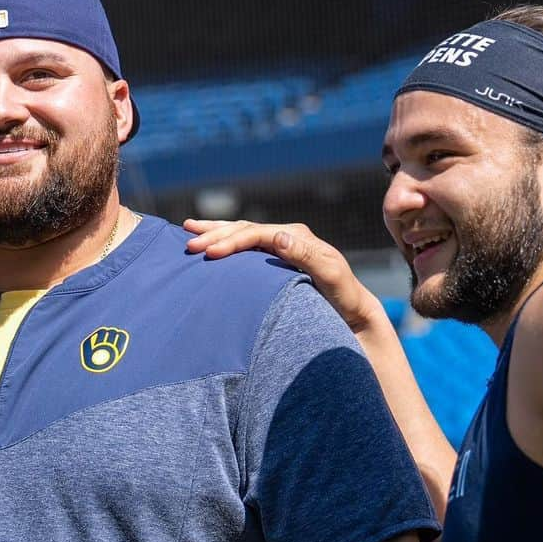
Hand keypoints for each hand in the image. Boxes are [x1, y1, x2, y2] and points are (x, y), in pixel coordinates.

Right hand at [183, 219, 380, 331]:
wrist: (354, 312)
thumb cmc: (344, 298)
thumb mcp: (330, 276)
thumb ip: (306, 255)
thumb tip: (276, 236)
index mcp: (296, 237)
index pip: (256, 233)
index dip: (231, 240)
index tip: (208, 252)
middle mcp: (288, 237)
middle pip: (244, 229)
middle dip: (214, 234)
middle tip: (188, 242)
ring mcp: (281, 249)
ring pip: (242, 234)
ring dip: (216, 232)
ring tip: (189, 229)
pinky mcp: (276, 263)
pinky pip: (246, 248)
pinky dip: (225, 244)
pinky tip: (210, 246)